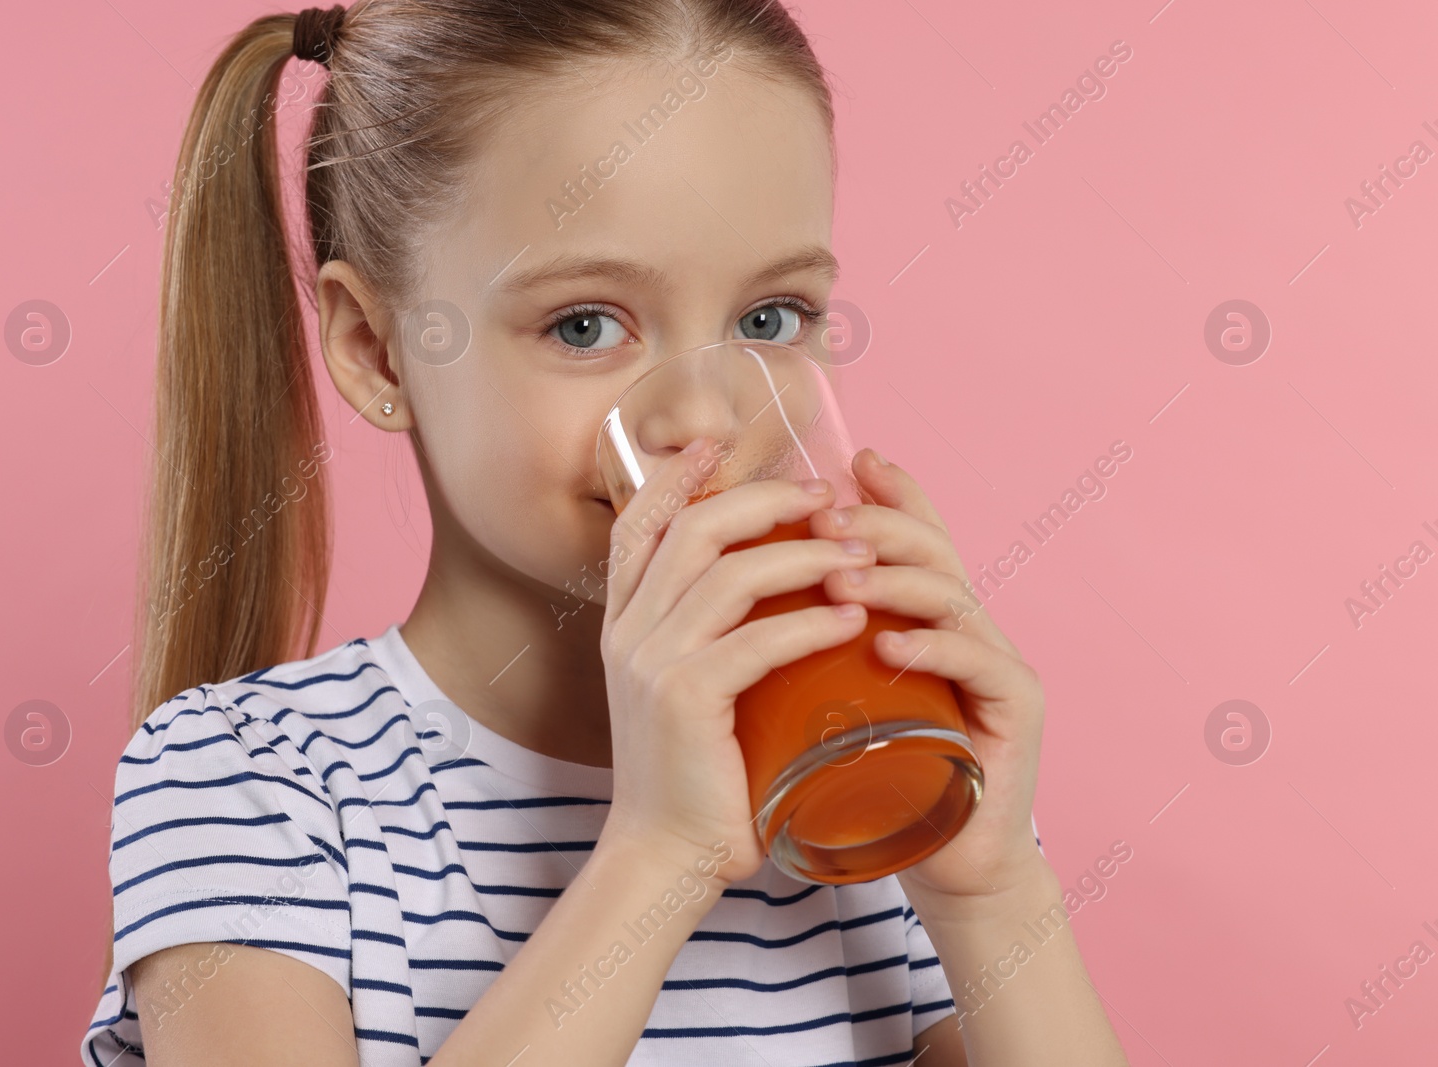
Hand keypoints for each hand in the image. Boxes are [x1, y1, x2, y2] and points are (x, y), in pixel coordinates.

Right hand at [599, 436, 877, 885]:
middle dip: (764, 502)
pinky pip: (755, 640)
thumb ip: (709, 639)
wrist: (666, 859)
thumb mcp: (686, 693)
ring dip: (803, 556)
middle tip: (826, 498)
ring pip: (727, 575)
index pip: (638, 526)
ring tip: (859, 557)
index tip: (719, 445)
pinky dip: (810, 622)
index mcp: (625, 626)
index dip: (675, 479)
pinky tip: (852, 620)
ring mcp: (650, 664)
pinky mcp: (684, 700)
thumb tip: (768, 591)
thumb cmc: (695, 780)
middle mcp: (629, 634)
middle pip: (691, 531)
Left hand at [810, 448, 1045, 907]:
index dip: (889, 492)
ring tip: (840, 582)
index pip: (913, 535)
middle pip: (931, 548)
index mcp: (926, 615)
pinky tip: (888, 646)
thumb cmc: (872, 774)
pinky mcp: (1016, 710)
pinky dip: (930, 649)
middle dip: (876, 525)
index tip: (846, 461)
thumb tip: (733, 593)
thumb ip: (804, 641)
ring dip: (893, 581)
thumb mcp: (830, 694)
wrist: (935, 856)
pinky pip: (978, 664)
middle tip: (822, 520)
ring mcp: (997, 663)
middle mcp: (968, 626)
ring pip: (952, 596)